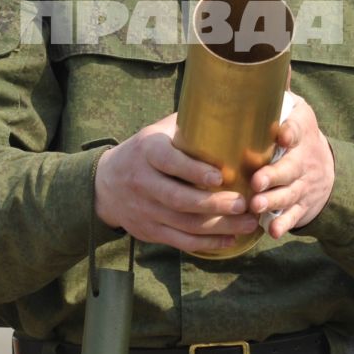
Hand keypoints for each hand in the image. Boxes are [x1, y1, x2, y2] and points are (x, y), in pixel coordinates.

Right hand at [95, 113, 257, 251]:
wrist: (105, 185)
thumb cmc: (145, 152)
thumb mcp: (158, 133)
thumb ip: (188, 125)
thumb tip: (231, 110)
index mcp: (147, 152)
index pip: (169, 161)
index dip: (194, 170)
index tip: (220, 176)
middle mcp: (142, 182)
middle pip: (179, 198)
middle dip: (214, 204)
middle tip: (244, 203)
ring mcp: (145, 210)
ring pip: (184, 224)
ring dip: (220, 226)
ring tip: (249, 222)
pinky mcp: (149, 231)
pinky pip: (181, 241)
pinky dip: (208, 243)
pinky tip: (231, 239)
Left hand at [251, 96, 335, 236]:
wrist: (326, 170)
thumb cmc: (298, 137)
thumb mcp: (295, 110)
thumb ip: (278, 90)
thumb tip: (265, 48)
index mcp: (301, 133)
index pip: (298, 129)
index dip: (290, 132)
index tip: (280, 134)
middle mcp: (304, 159)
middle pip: (291, 168)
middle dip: (275, 175)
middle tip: (257, 180)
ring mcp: (303, 184)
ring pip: (289, 194)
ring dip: (273, 201)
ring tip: (256, 204)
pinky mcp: (301, 205)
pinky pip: (293, 216)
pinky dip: (283, 224)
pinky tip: (271, 230)